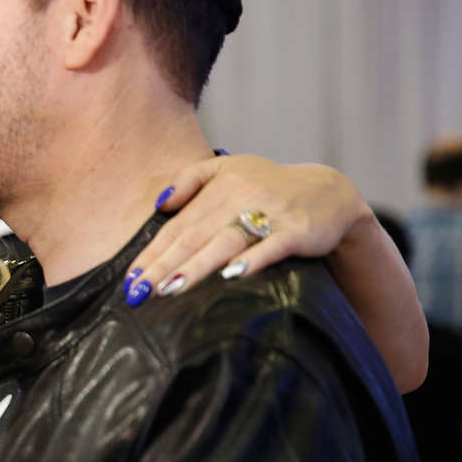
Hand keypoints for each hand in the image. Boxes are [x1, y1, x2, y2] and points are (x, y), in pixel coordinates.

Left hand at [124, 155, 370, 302]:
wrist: (331, 193)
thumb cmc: (269, 187)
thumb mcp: (230, 170)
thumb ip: (190, 179)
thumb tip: (159, 204)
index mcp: (219, 187)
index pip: (177, 226)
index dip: (152, 253)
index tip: (130, 279)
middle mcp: (240, 196)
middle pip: (194, 236)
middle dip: (163, 266)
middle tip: (139, 292)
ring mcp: (269, 212)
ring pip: (225, 241)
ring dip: (197, 266)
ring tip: (170, 288)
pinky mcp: (297, 230)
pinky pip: (271, 246)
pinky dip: (252, 260)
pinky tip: (232, 275)